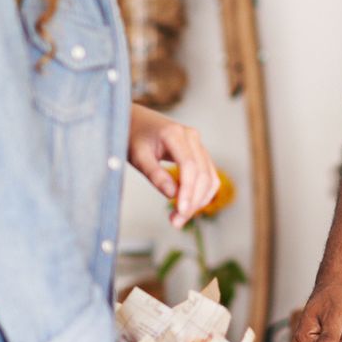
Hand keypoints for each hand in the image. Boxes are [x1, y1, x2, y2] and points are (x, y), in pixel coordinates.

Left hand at [127, 105, 217, 228]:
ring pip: (209, 176)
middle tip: (176, 222)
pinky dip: (201, 192)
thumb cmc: (132, 136)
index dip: (187, 191)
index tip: (180, 212)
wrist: (135, 120)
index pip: (189, 166)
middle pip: (203, 173)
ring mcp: (198, 144)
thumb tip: (171, 195)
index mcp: (175, 134)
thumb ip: (154, 174)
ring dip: (199, 199)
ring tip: (179, 218)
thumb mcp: (137, 156)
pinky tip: (187, 205)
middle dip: (193, 201)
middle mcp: (192, 137)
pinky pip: (208, 174)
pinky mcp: (198, 152)